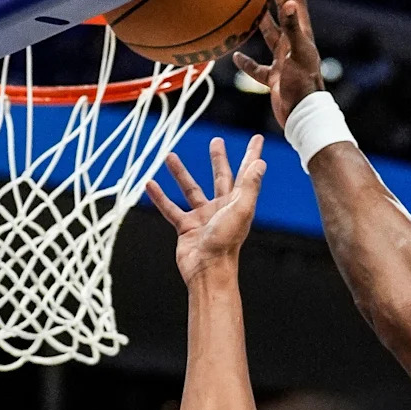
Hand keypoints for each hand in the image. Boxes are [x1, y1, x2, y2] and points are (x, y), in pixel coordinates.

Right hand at [146, 134, 266, 286]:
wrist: (207, 270)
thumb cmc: (226, 243)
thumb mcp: (240, 210)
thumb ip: (250, 187)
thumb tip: (260, 163)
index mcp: (237, 202)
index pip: (246, 173)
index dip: (252, 156)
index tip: (257, 139)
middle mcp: (221, 208)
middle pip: (220, 177)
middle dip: (218, 159)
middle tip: (216, 141)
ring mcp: (203, 217)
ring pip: (190, 189)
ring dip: (180, 173)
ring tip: (168, 155)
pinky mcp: (186, 228)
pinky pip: (170, 208)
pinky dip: (160, 197)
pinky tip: (149, 184)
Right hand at [233, 0, 324, 130]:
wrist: (302, 117)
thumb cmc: (303, 86)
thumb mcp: (297, 55)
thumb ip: (293, 29)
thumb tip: (288, 2)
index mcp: (301, 34)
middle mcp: (293, 44)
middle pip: (283, 8)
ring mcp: (284, 60)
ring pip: (270, 34)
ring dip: (261, 18)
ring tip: (251, 0)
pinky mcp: (276, 78)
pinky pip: (258, 67)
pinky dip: (247, 62)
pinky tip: (236, 57)